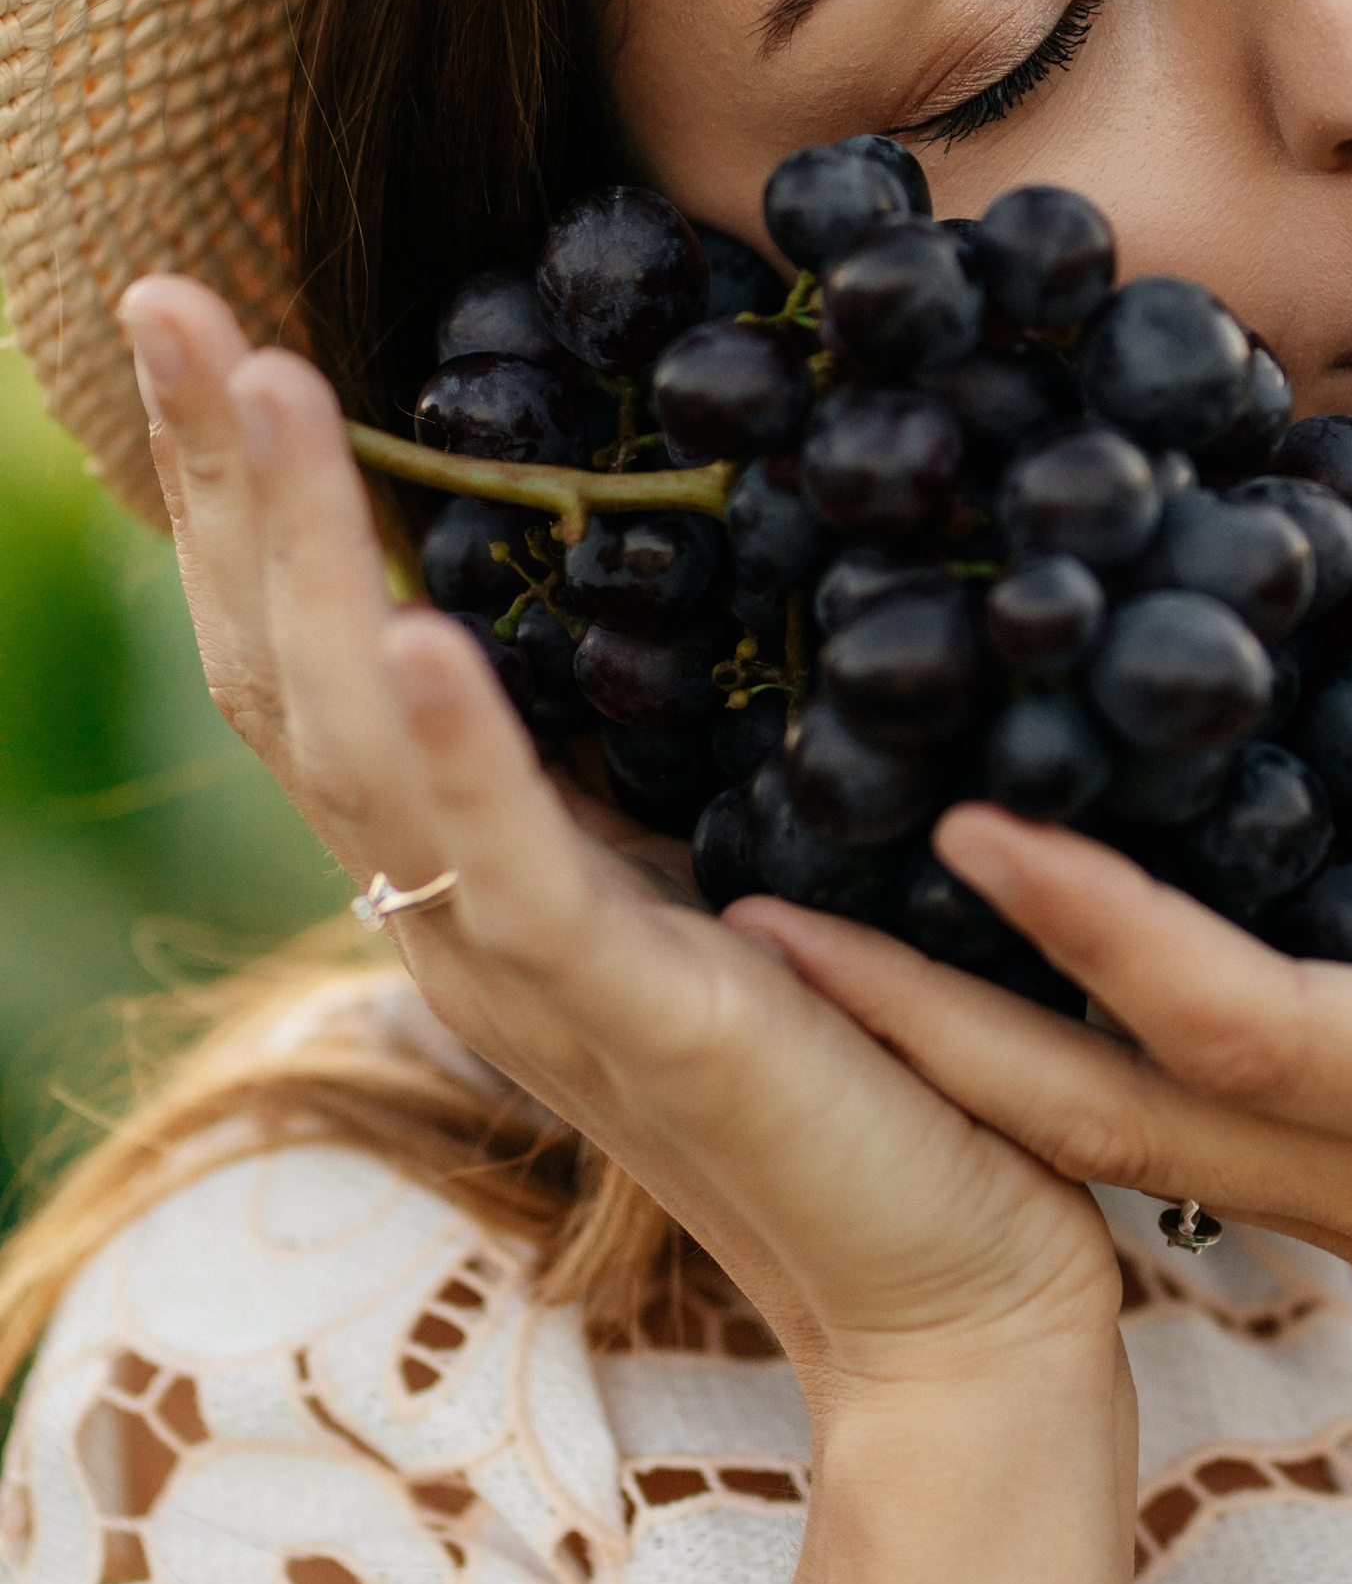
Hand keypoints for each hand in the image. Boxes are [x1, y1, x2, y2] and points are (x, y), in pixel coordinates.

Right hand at [116, 278, 1123, 1398]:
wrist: (949, 1288)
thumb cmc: (865, 1070)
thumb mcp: (724, 870)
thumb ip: (644, 764)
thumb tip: (638, 593)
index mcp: (476, 868)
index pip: (318, 655)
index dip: (252, 496)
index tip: (218, 328)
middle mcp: (459, 913)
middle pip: (287, 671)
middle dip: (227, 478)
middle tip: (169, 296)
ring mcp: (530, 967)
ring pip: (359, 742)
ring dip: (306, 556)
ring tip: (271, 386)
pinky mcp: (639, 1016)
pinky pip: (513, 869)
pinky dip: (456, 746)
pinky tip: (413, 628)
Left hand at [750, 613, 1351, 1551]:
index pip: (1235, 1018)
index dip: (1084, 920)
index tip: (949, 814)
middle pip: (1104, 1114)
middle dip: (914, 1026)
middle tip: (742, 926)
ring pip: (1133, 1147)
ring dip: (977, 1055)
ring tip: (838, 940)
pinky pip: (1206, 1160)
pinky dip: (1092, 1080)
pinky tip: (1056, 1003)